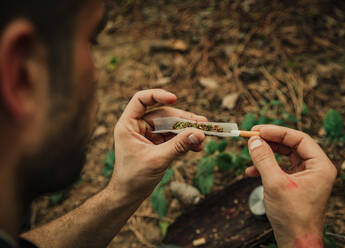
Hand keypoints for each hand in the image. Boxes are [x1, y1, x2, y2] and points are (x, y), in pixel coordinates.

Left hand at [107, 89, 206, 203]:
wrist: (128, 196)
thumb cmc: (134, 178)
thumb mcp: (158, 159)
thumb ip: (179, 145)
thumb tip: (200, 134)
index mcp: (128, 125)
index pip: (141, 100)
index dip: (157, 95)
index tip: (175, 99)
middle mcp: (138, 127)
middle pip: (163, 114)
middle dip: (183, 119)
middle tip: (203, 123)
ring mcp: (148, 136)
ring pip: (170, 126)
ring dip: (187, 131)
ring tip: (204, 135)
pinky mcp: (156, 145)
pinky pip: (173, 137)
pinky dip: (184, 141)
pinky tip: (197, 146)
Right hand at [245, 125, 336, 247]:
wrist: (296, 241)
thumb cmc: (293, 216)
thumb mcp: (275, 183)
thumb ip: (263, 159)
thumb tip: (254, 141)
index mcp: (320, 165)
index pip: (298, 138)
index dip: (277, 132)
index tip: (258, 130)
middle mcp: (314, 169)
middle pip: (291, 145)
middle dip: (270, 141)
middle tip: (252, 137)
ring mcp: (304, 177)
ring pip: (283, 156)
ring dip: (265, 155)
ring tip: (250, 154)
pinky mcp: (294, 185)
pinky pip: (279, 169)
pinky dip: (265, 168)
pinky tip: (250, 172)